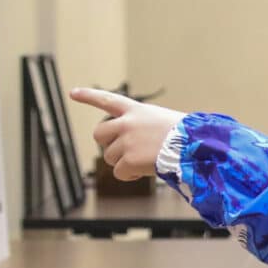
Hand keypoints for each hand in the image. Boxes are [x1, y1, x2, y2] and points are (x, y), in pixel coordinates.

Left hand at [71, 87, 185, 181]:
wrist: (194, 146)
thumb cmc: (186, 136)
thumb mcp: (163, 122)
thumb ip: (142, 128)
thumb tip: (129, 151)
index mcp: (136, 110)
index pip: (108, 99)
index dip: (89, 96)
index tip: (73, 93)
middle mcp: (127, 123)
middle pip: (99, 134)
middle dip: (108, 144)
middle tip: (125, 151)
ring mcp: (126, 141)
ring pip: (109, 157)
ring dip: (123, 162)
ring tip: (146, 160)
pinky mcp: (128, 159)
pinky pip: (119, 172)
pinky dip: (130, 175)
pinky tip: (146, 170)